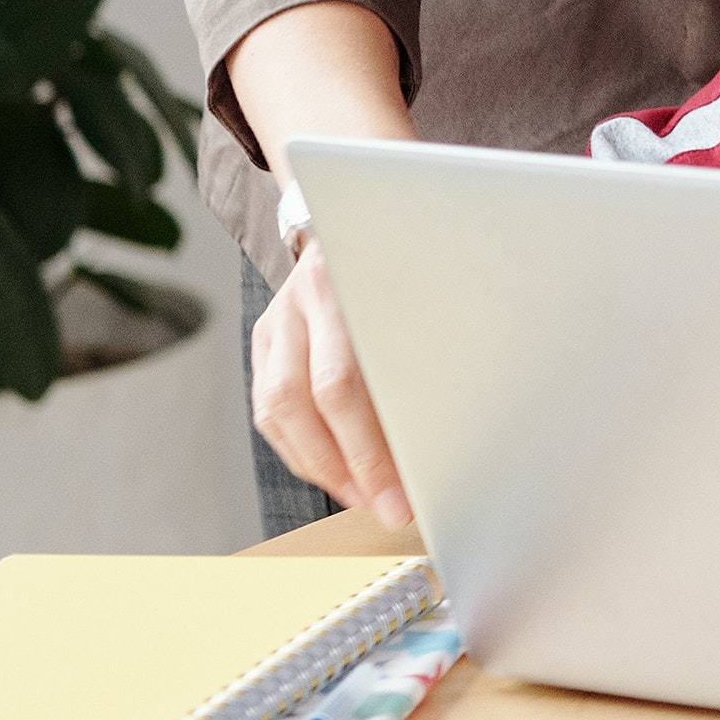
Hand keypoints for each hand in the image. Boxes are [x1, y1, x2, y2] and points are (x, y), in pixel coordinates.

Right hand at [248, 241, 406, 527]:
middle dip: (350, 465)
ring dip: (322, 465)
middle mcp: (300, 302)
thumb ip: (434, 343)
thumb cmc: (410, 262)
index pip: (345, 382)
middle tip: (389, 506)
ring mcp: (275, 321)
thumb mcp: (431, 283)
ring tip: (364, 497)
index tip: (410, 484)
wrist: (355, 213)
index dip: (374, 444)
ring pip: (277, 411)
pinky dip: (302, 449)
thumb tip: (455, 426)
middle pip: (307, 400)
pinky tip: (337, 473)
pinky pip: (270, 411)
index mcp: (345, 283)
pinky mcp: (263, 340)